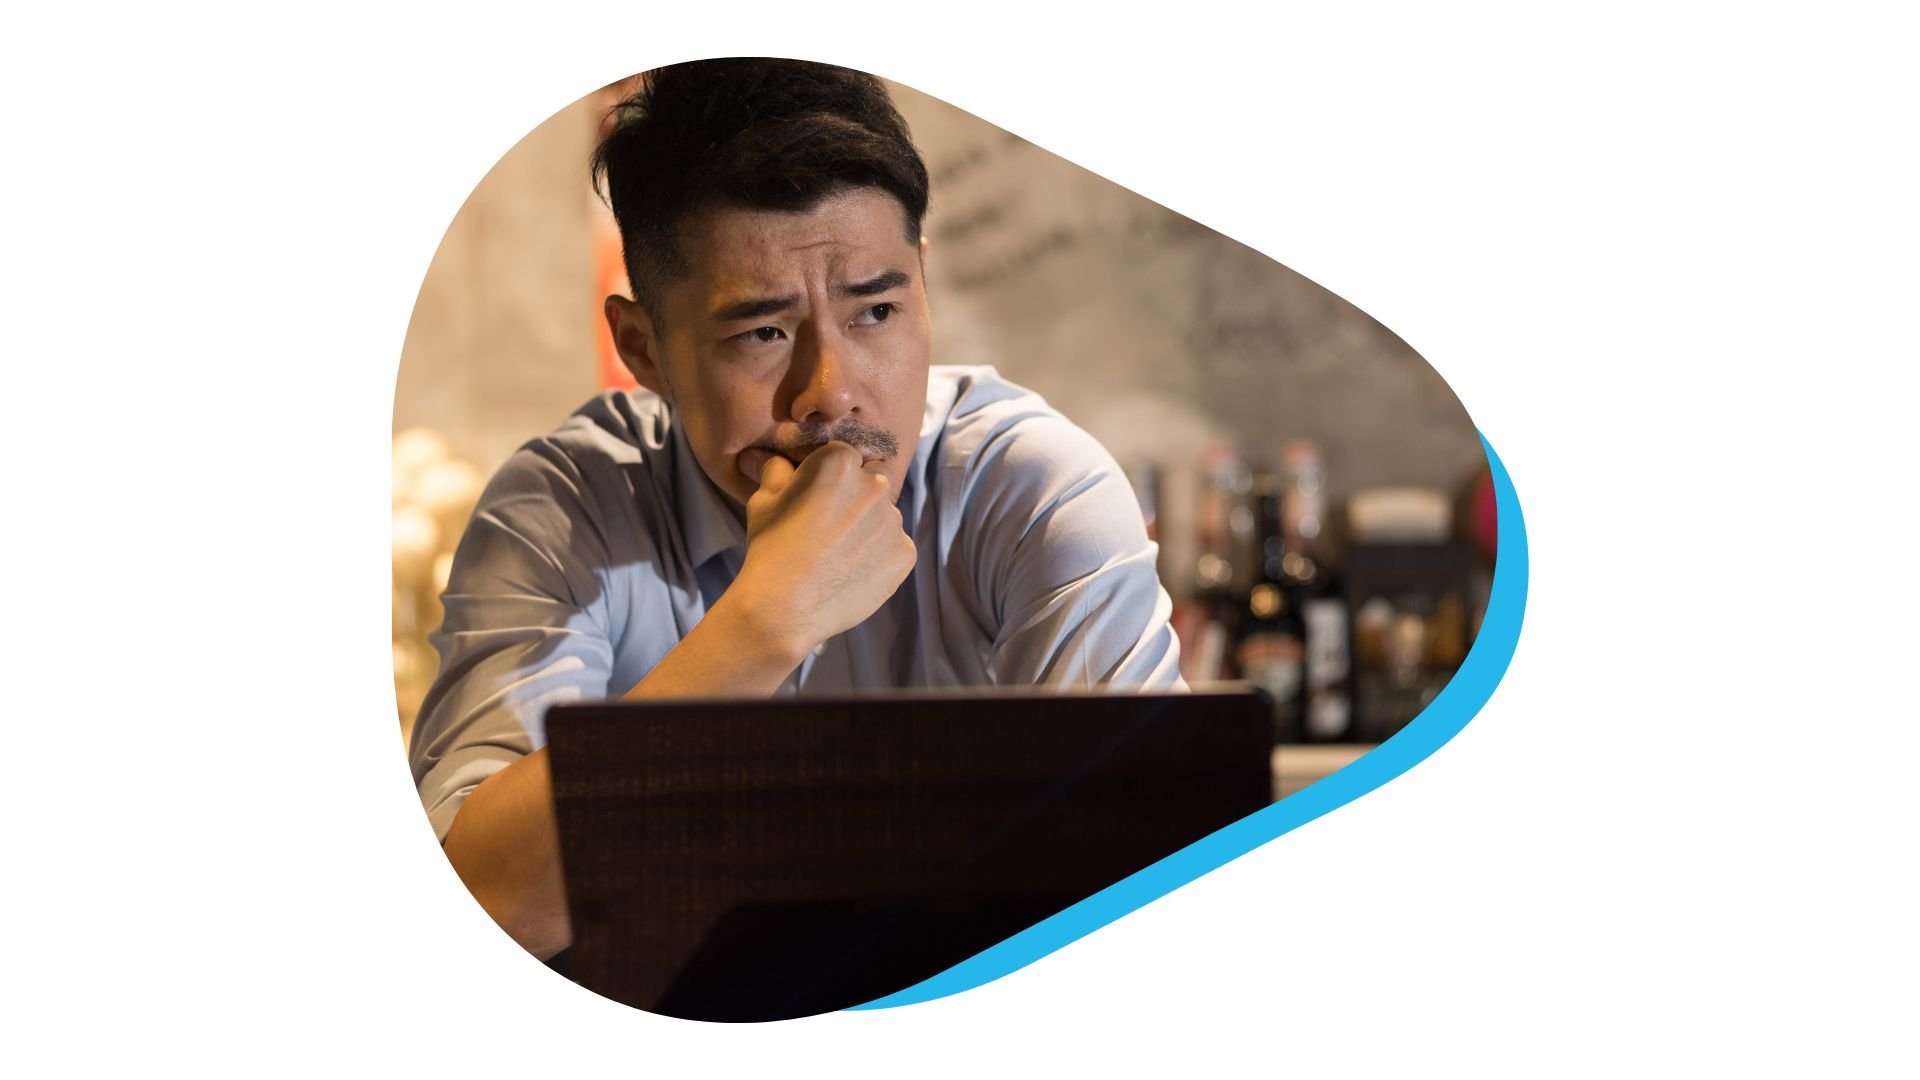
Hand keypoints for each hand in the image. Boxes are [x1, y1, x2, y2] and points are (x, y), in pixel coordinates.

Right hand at [730, 441, 915, 655]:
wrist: (785, 607)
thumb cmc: (770, 548)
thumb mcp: (764, 500)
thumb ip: (776, 471)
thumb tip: (769, 456)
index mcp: (840, 461)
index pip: (845, 457)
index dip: (831, 477)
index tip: (817, 499)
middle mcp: (875, 484)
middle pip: (873, 480)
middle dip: (857, 495)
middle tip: (831, 526)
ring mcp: (894, 521)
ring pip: (885, 516)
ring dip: (869, 527)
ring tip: (839, 555)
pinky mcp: (905, 554)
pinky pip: (895, 547)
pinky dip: (880, 556)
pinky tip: (853, 572)